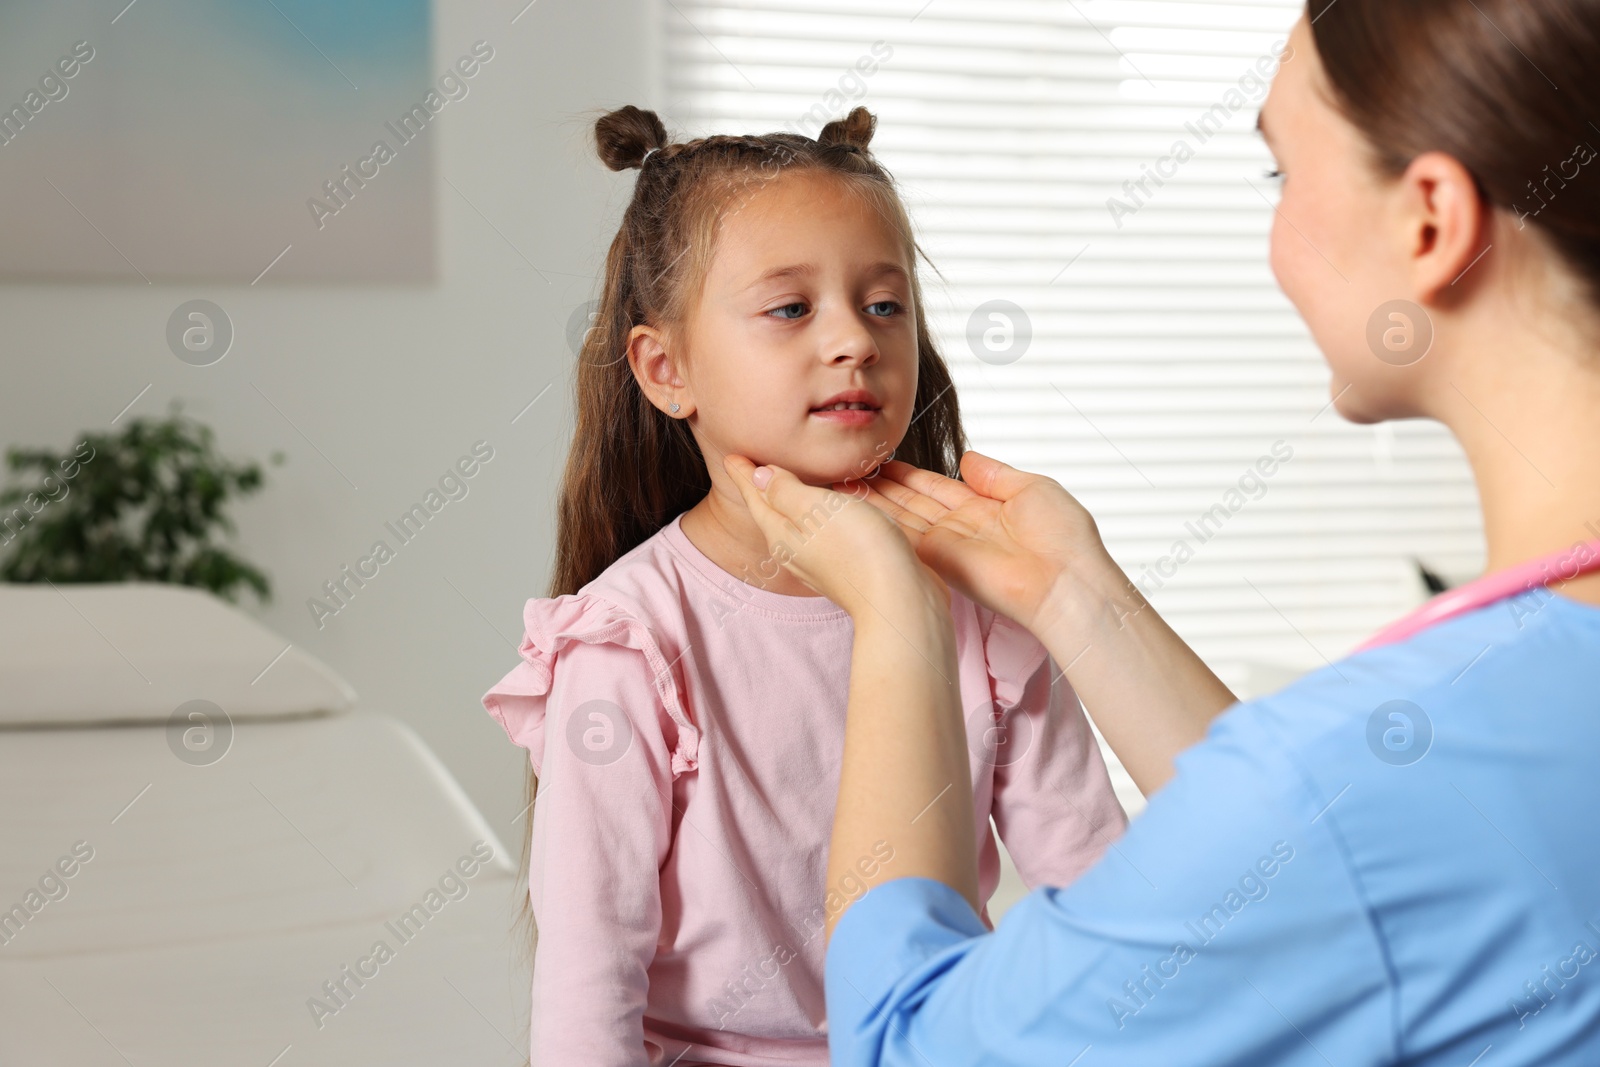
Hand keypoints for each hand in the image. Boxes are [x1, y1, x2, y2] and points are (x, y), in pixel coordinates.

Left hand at [723, 454, 949, 618]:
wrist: (899, 601)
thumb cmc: (861, 551)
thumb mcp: (816, 509)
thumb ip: (786, 491)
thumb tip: (760, 477)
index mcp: (783, 535)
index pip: (757, 498)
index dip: (744, 474)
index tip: (732, 457)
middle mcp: (797, 551)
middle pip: (771, 513)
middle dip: (761, 490)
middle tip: (750, 467)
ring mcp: (822, 563)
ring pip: (796, 524)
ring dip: (789, 502)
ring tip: (785, 483)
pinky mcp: (847, 567)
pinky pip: (821, 533)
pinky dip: (816, 515)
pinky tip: (827, 511)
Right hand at [839, 451, 1112, 633]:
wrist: (1067, 582)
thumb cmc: (1064, 538)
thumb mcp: (1032, 489)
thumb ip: (995, 474)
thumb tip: (967, 458)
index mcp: (986, 508)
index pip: (936, 487)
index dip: (908, 474)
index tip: (882, 461)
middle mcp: (962, 528)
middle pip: (912, 503)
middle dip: (882, 488)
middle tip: (849, 471)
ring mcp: (949, 547)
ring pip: (902, 518)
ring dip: (874, 502)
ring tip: (842, 484)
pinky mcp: (940, 562)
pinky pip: (905, 537)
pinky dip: (881, 521)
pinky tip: (857, 506)